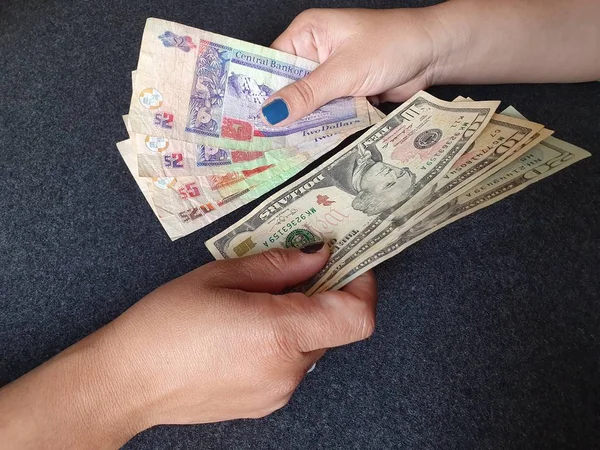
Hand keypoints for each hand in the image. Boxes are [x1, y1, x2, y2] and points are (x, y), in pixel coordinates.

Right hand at [0, 243, 376, 447]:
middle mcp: (288, 369)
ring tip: (250, 308)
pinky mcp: (267, 404)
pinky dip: (281, 344)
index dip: (363, 286)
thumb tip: (319, 254)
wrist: (128, 381)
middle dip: (318, 298)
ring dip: (296, 322)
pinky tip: (241, 335)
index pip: (357, 316)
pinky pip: (290, 365)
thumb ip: (279, 264)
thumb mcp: (220, 275)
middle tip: (284, 276)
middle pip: (333, 327)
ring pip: (310, 345)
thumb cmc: (165, 323)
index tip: (350, 263)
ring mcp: (279, 392)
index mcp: (279, 333)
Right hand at [260, 2, 599, 126]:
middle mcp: (314, 53)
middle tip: (259, 144)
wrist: (433, 54)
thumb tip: (270, 114)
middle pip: (288, 87)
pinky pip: (326, 112)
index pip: (271, 64)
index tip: (244, 121)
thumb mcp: (344, 71)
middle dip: (281, 113)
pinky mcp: (345, 92)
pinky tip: (308, 145)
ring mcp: (330, 75)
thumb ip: (307, 94)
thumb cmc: (390, 46)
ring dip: (302, 123)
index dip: (259, 92)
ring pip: (307, 104)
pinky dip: (321, 126)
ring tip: (279, 151)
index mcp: (306, 34)